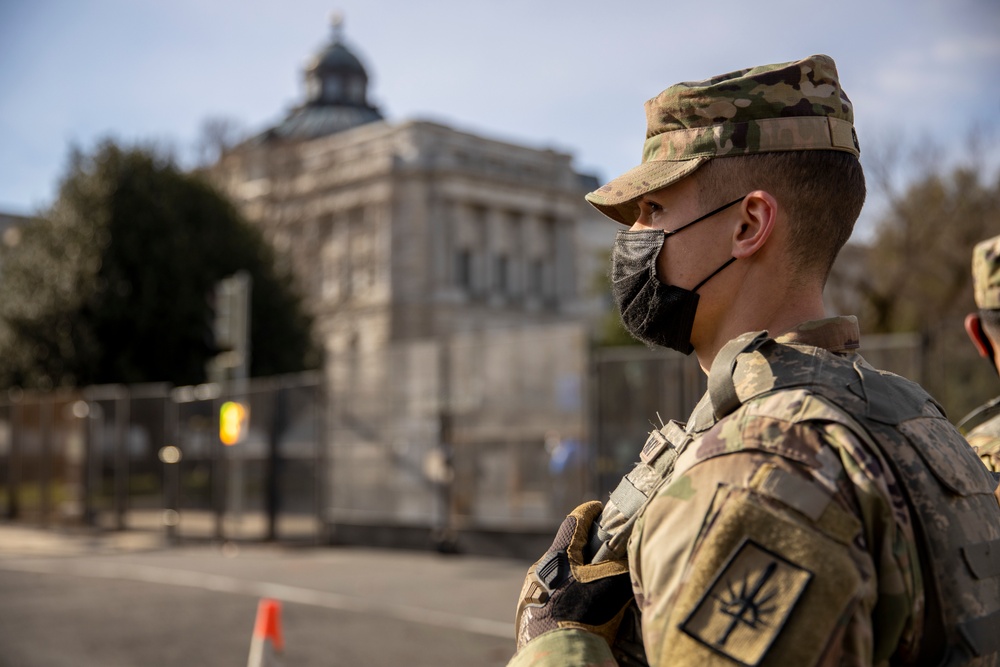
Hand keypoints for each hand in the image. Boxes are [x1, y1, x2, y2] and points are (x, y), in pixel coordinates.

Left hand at [514, 501, 634, 649]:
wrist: (556, 654)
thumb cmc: (582, 616)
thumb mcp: (610, 586)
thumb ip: (621, 564)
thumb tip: (629, 551)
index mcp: (558, 555)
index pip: (574, 522)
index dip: (588, 512)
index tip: (598, 507)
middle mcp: (539, 567)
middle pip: (564, 548)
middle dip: (582, 546)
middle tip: (602, 549)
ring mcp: (531, 589)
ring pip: (556, 572)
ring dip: (573, 571)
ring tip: (591, 581)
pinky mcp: (528, 610)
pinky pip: (549, 591)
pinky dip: (564, 590)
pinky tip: (576, 603)